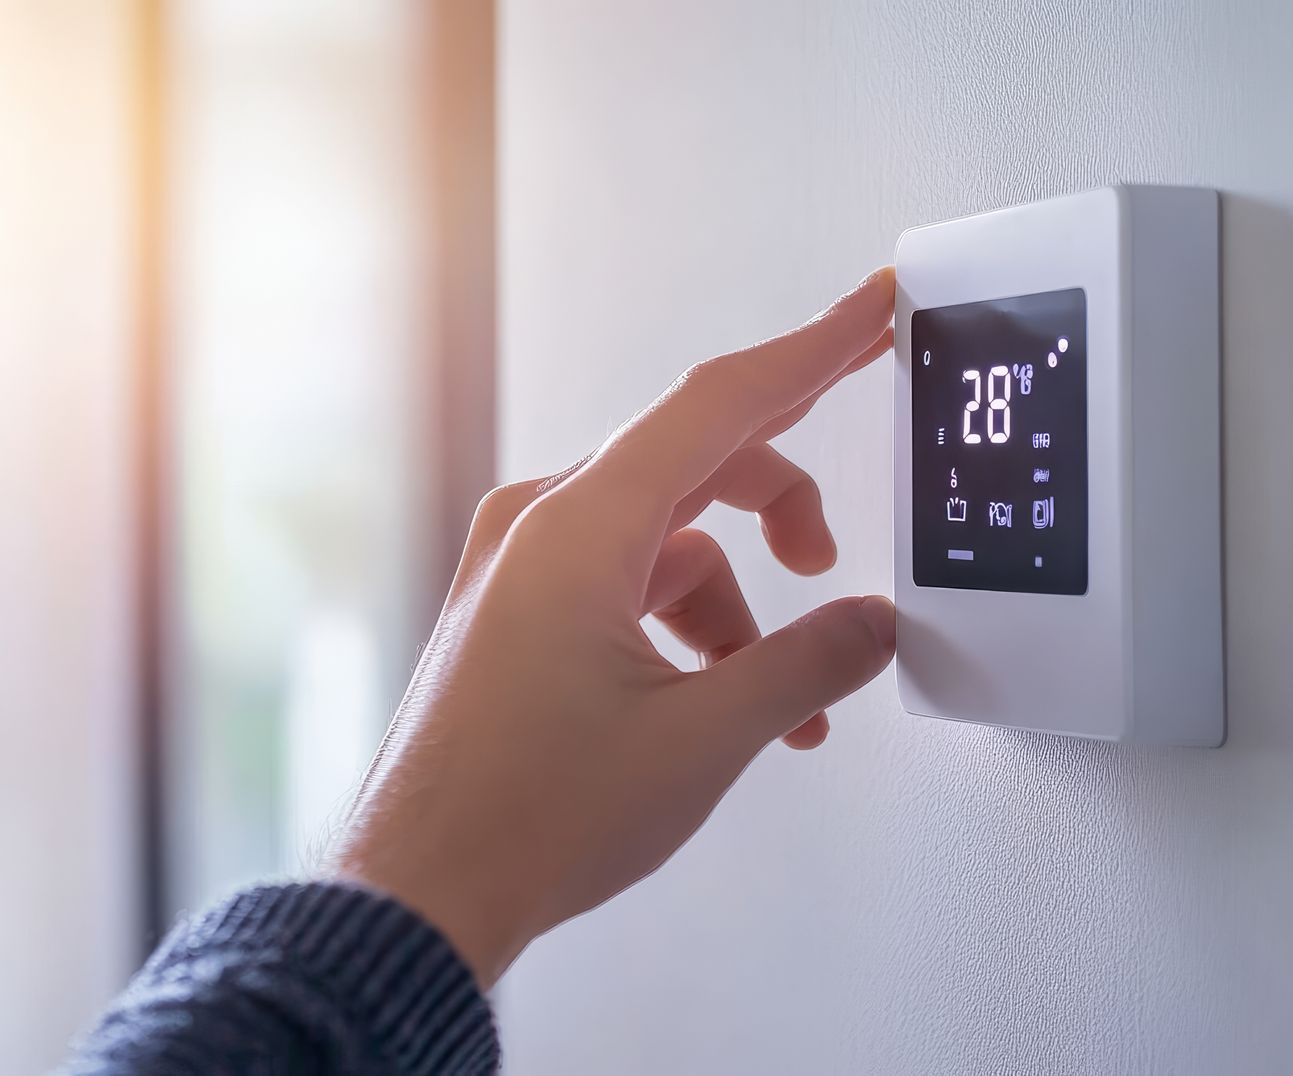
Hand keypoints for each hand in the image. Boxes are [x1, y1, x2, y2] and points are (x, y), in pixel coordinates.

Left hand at [331, 268, 897, 987]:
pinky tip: (718, 702)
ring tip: (779, 700)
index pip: (721, 403)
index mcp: (579, 526)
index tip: (870, 309)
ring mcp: (518, 569)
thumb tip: (872, 627)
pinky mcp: (513, 614)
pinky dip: (686, 629)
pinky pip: (625, 584)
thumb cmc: (522, 817)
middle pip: (696, 465)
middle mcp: (538, 527)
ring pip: (666, 541)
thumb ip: (808, 665)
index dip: (813, 351)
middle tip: (833, 555)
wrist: (420, 895)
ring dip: (738, 608)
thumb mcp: (704, 737)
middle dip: (782, 510)